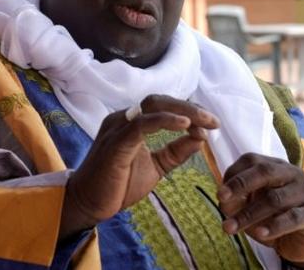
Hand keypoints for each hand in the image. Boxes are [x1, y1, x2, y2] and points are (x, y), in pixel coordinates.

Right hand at [59, 95, 219, 239]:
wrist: (89, 204)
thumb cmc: (118, 185)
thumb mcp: (156, 166)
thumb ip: (176, 151)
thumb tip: (200, 136)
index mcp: (132, 122)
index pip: (163, 106)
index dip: (189, 111)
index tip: (211, 124)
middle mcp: (123, 118)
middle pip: (160, 100)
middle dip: (190, 107)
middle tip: (214, 121)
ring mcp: (118, 127)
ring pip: (153, 106)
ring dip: (183, 111)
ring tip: (205, 122)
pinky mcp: (116, 142)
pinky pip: (142, 124)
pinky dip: (164, 121)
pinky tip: (185, 124)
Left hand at [218, 153, 303, 267]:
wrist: (301, 243)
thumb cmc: (272, 218)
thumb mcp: (250, 207)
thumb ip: (237, 200)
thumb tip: (224, 200)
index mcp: (275, 166)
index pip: (251, 160)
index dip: (234, 174)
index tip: (220, 194)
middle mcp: (291, 174)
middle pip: (264, 172)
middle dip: (240, 185)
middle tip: (222, 200)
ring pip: (274, 199)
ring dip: (249, 214)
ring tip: (230, 228)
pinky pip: (292, 218)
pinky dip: (274, 226)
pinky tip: (259, 234)